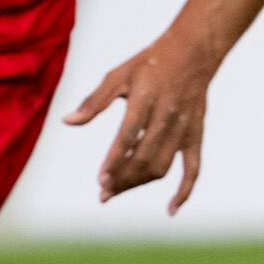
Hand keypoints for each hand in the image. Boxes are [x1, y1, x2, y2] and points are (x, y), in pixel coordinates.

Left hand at [62, 30, 219, 212]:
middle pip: (144, 158)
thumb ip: (94, 101)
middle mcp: (167, 116)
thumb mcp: (117, 75)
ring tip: (117, 191)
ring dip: (139, 183)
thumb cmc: (149, 63)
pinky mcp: (196, 135)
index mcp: (146, 100)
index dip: (114, 161)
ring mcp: (184, 128)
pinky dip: (184, 191)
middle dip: (122, 179)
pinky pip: (193, 168)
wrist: (193, 53)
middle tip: (102, 192)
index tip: (100, 180)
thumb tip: (68, 122)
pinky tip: (171, 210)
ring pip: (162, 166)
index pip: (128, 137)